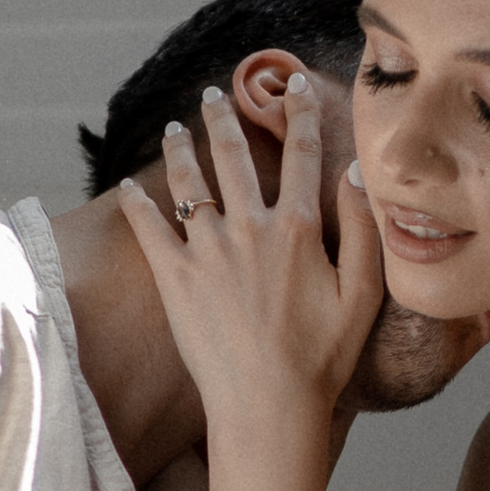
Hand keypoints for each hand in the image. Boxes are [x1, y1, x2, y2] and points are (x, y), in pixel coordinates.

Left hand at [119, 78, 384, 445]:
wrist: (268, 405)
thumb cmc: (321, 358)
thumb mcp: (363, 294)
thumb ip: (362, 229)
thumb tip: (355, 173)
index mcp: (297, 229)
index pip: (300, 155)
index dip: (298, 114)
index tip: (291, 85)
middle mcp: (249, 229)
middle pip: (234, 156)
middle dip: (225, 117)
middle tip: (215, 94)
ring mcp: (207, 252)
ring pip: (189, 183)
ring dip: (181, 148)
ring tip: (176, 127)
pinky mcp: (175, 279)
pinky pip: (149, 229)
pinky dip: (136, 204)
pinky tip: (126, 187)